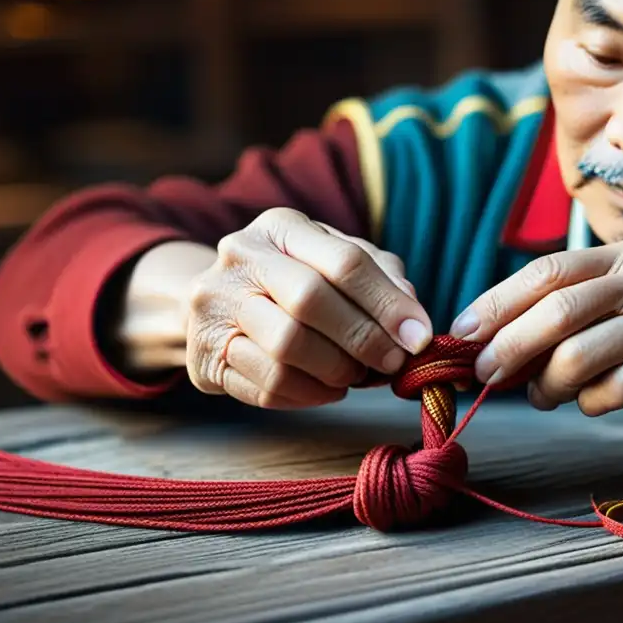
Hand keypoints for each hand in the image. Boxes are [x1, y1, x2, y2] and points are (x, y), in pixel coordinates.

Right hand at [186, 208, 431, 408]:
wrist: (219, 305)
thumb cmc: (297, 282)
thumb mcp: (337, 263)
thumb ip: (382, 279)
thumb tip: (413, 322)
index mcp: (281, 227)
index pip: (345, 261)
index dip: (388, 304)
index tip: (419, 337)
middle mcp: (240, 256)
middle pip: (311, 300)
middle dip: (363, 338)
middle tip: (392, 363)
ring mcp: (213, 304)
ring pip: (287, 346)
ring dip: (336, 371)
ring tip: (354, 375)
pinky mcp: (202, 355)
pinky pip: (267, 385)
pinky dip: (309, 395)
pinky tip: (326, 389)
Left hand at [449, 238, 622, 442]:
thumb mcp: (602, 322)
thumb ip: (552, 322)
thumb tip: (477, 343)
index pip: (548, 270)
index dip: (498, 302)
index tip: (463, 332)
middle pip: (559, 309)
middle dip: (509, 346)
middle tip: (484, 375)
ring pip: (580, 354)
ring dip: (548, 385)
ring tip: (545, 397)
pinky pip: (612, 389)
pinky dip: (588, 404)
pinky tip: (592, 402)